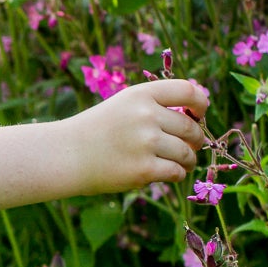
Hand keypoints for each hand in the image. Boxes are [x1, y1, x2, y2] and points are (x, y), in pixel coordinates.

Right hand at [65, 78, 208, 193]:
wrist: (66, 155)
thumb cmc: (97, 131)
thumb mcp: (123, 105)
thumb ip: (155, 106)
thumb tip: (196, 119)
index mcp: (141, 95)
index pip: (187, 91)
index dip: (201, 104)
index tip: (199, 115)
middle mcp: (146, 115)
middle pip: (191, 128)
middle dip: (195, 140)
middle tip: (189, 148)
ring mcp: (146, 143)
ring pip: (187, 153)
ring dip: (188, 160)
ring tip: (182, 164)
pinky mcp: (144, 169)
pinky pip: (176, 172)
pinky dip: (177, 175)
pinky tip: (168, 174)